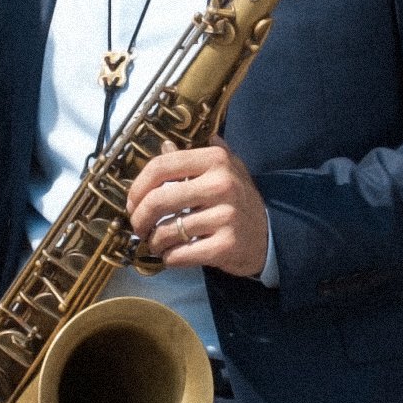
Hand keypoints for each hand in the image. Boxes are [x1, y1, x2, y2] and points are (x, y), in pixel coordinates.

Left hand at [123, 143, 270, 280]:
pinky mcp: (225, 245)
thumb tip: (166, 144)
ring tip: (157, 243)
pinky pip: (180, 254)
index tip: (132, 202)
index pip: (161, 166)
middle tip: (139, 227)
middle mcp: (221, 185)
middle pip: (158, 200)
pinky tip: (172, 255)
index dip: (138, 186)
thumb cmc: (238, 200)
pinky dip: (169, 258)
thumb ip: (195, 158)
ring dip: (154, 242)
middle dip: (139, 218)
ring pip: (166, 231)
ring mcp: (225, 216)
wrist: (269, 235)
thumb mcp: (224, 170)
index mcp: (216, 160)